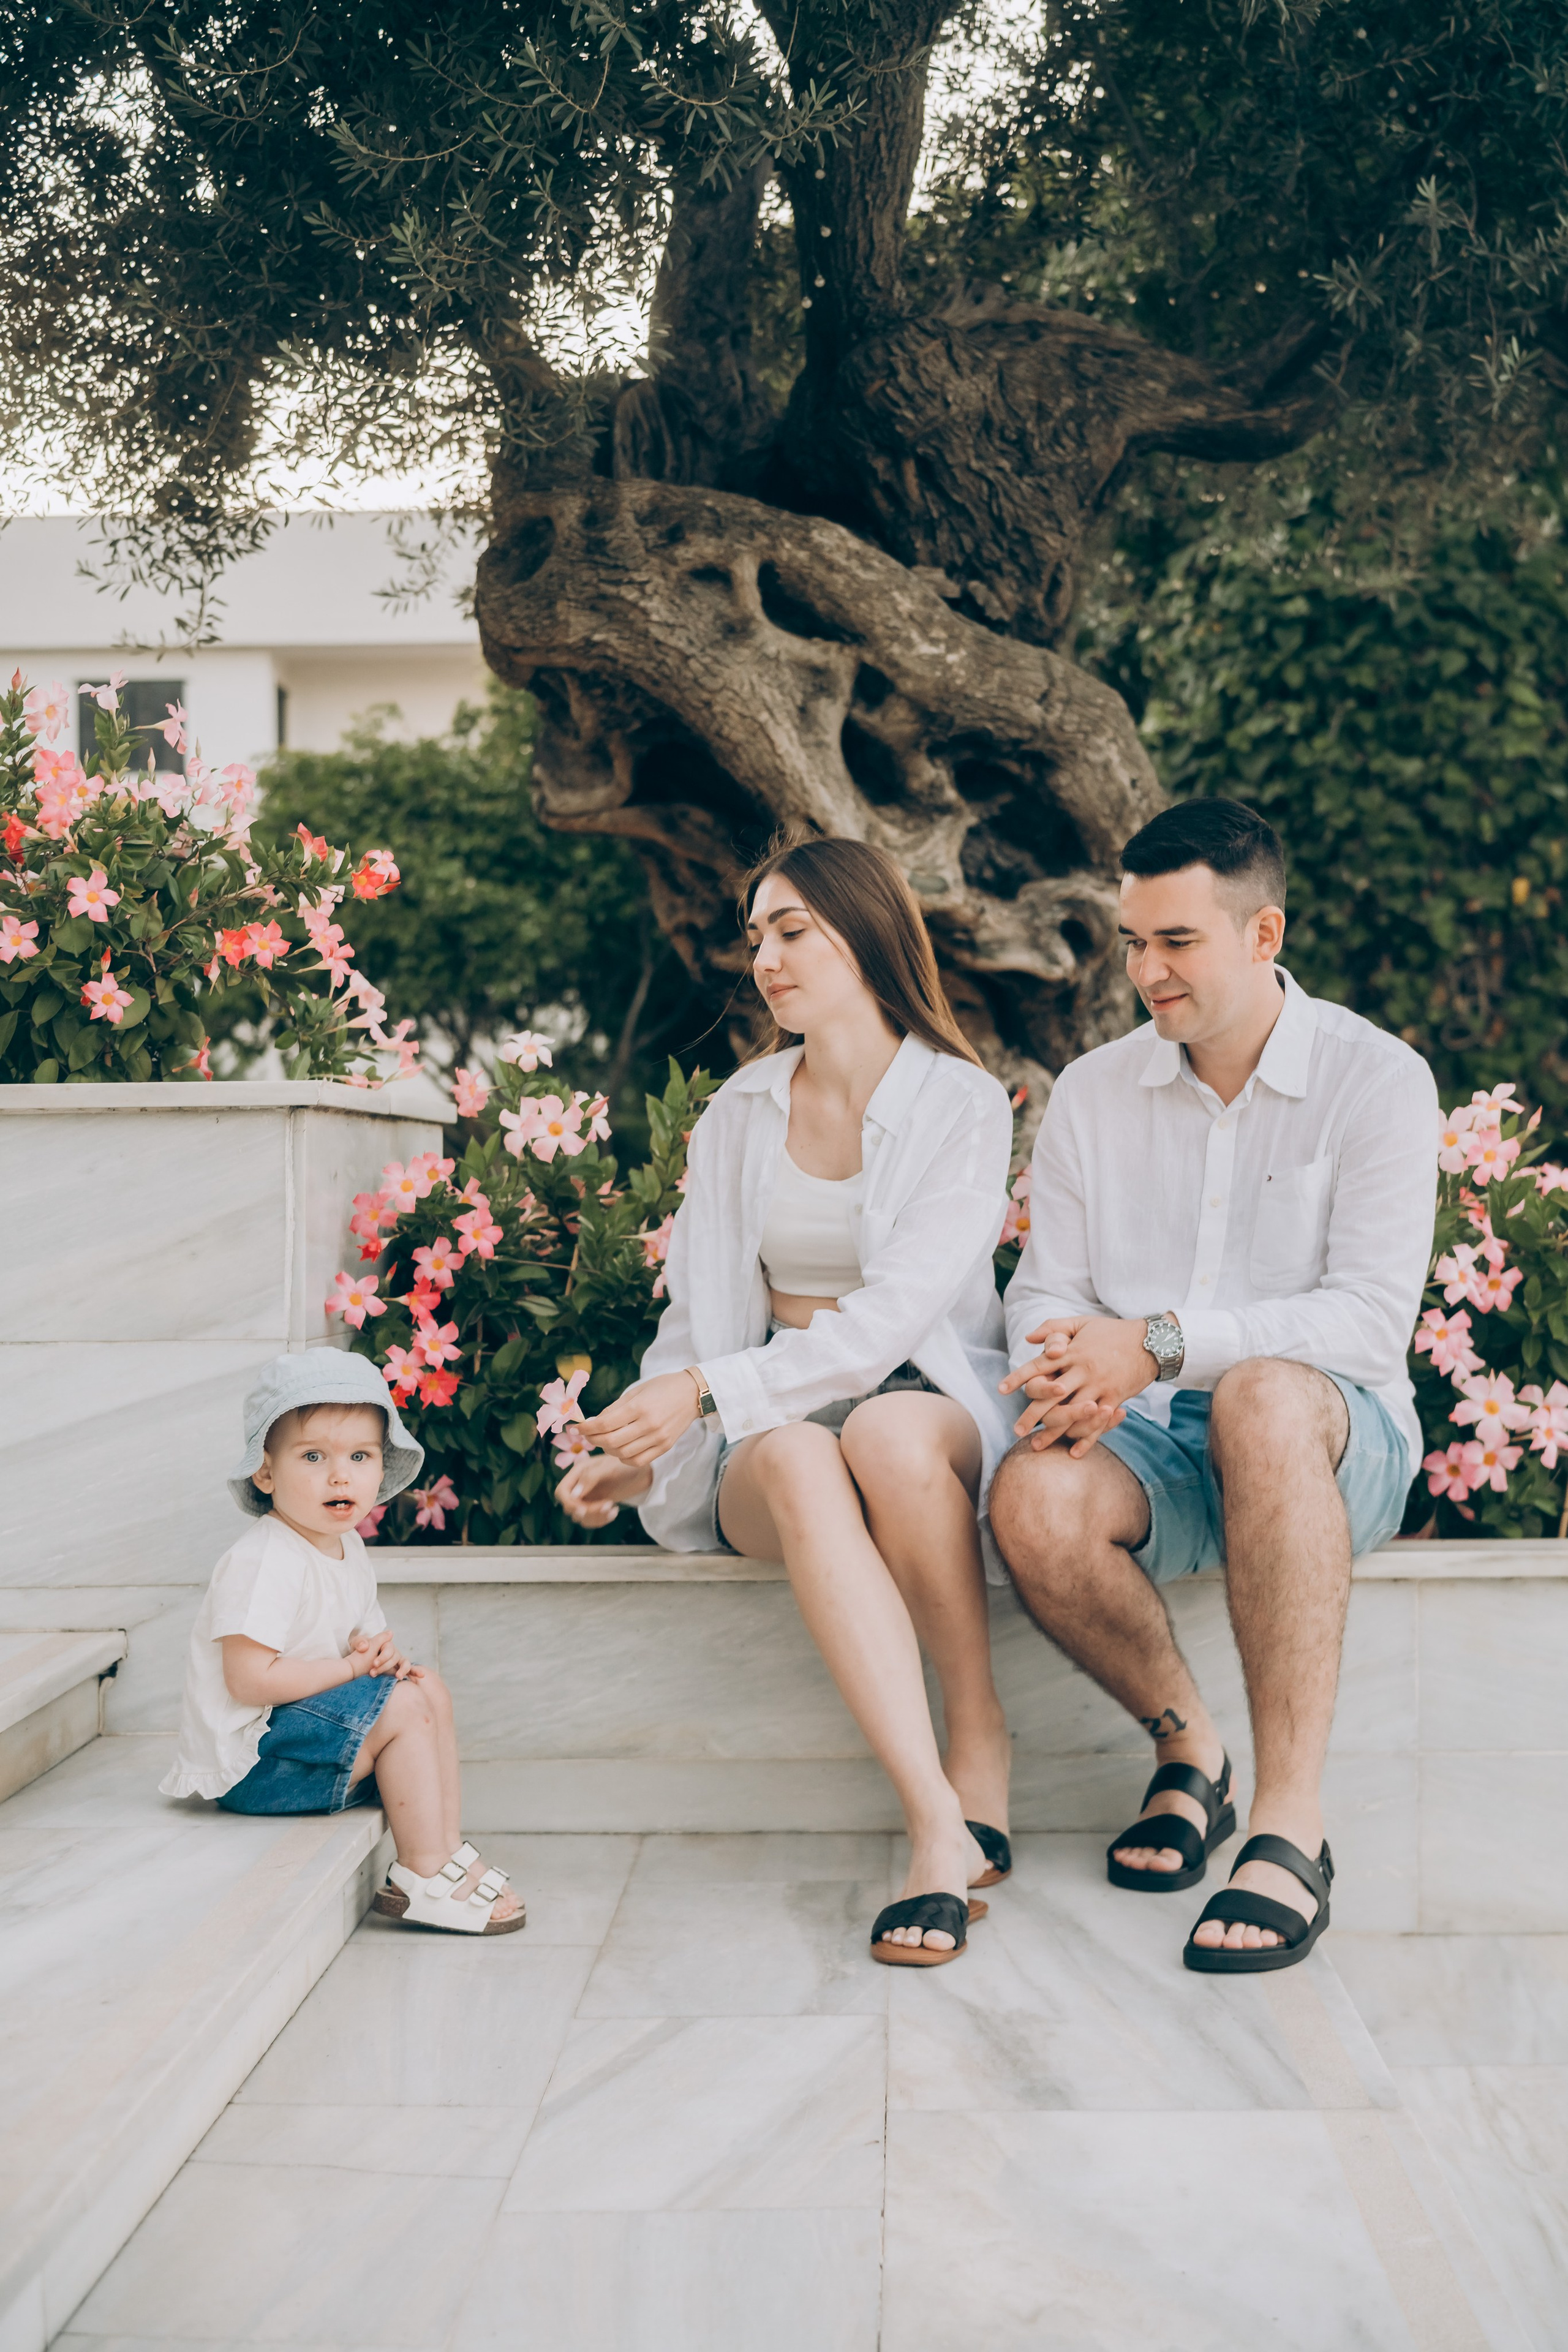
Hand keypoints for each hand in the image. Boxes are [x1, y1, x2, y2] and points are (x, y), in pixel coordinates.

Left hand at [349, 1629, 409, 1679]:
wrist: (355, 1666)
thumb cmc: (357, 1653)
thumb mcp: (357, 1644)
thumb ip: (361, 1641)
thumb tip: (369, 1643)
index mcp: (385, 1644)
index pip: (389, 1649)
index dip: (382, 1657)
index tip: (374, 1664)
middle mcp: (393, 1652)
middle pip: (395, 1657)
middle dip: (385, 1666)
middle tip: (373, 1673)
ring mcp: (397, 1662)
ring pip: (405, 1663)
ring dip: (403, 1669)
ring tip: (398, 1676)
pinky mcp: (397, 1671)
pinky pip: (409, 1671)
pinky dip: (415, 1672)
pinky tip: (421, 1675)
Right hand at [557, 1451, 652, 1526]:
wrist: (642, 1472)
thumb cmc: (626, 1465)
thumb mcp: (608, 1469)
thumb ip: (590, 1478)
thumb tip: (574, 1495)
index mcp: (578, 1472)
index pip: (561, 1492)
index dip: (569, 1503)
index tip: (584, 1509)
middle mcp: (580, 1485)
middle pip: (570, 1507)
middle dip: (587, 1511)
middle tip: (607, 1505)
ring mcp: (588, 1497)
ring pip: (580, 1517)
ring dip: (595, 1517)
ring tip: (613, 1509)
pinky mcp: (597, 1506)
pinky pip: (591, 1520)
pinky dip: (601, 1520)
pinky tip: (615, 1512)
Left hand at [579, 1370, 701, 1469]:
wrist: (693, 1394)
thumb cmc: (662, 1387)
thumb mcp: (636, 1391)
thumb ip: (614, 1408)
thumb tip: (593, 1422)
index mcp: (639, 1407)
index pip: (605, 1423)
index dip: (587, 1428)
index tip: (576, 1428)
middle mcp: (649, 1425)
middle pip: (611, 1441)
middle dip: (593, 1439)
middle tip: (587, 1435)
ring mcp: (658, 1438)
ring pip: (623, 1453)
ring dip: (607, 1449)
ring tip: (603, 1441)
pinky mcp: (665, 1447)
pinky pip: (638, 1460)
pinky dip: (624, 1457)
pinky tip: (620, 1449)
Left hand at [999, 1315, 1152, 1456]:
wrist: (1151, 1342)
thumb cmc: (1112, 1331)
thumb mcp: (1081, 1322)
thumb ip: (1053, 1328)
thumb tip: (1029, 1339)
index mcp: (1071, 1352)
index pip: (1039, 1366)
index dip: (1019, 1377)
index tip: (1001, 1389)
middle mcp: (1082, 1371)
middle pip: (1051, 1396)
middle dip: (1031, 1414)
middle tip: (1016, 1429)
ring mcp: (1099, 1387)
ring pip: (1072, 1414)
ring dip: (1053, 1432)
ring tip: (1036, 1445)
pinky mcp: (1115, 1399)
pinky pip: (1098, 1423)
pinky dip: (1086, 1439)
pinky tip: (1073, 1452)